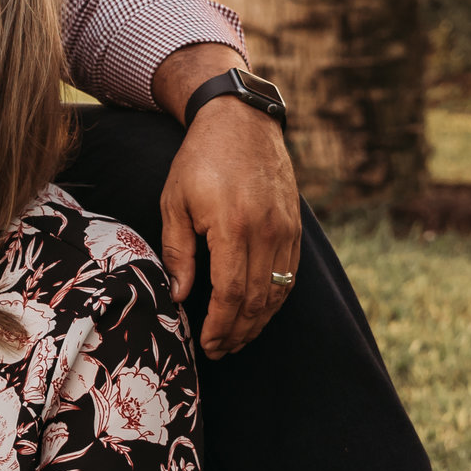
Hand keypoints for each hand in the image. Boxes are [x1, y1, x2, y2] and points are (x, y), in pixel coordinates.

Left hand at [153, 44, 301, 357]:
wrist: (240, 120)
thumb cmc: (200, 160)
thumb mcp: (175, 201)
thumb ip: (178, 251)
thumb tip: (178, 295)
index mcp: (233, 227)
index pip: (230, 294)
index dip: (220, 326)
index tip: (207, 344)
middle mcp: (266, 231)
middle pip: (256, 300)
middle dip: (238, 332)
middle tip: (220, 350)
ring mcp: (285, 229)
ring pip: (278, 291)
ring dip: (258, 321)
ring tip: (237, 338)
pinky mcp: (295, 226)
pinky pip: (290, 273)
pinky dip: (275, 298)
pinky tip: (258, 310)